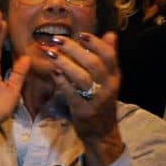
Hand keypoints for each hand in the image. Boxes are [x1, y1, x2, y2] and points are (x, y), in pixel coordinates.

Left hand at [43, 32, 122, 165]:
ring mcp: (97, 99)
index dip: (95, 43)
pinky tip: (52, 71)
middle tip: (57, 40)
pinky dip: (62, 81)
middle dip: (74, 49)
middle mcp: (109, 86)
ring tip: (50, 53)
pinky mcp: (84, 110)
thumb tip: (110, 34)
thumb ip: (108, 57)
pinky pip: (72, 93)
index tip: (80, 34)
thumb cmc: (101, 100)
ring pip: (82, 77)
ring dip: (65, 63)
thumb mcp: (108, 79)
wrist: (102, 131)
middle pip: (93, 63)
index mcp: (114, 76)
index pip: (109, 55)